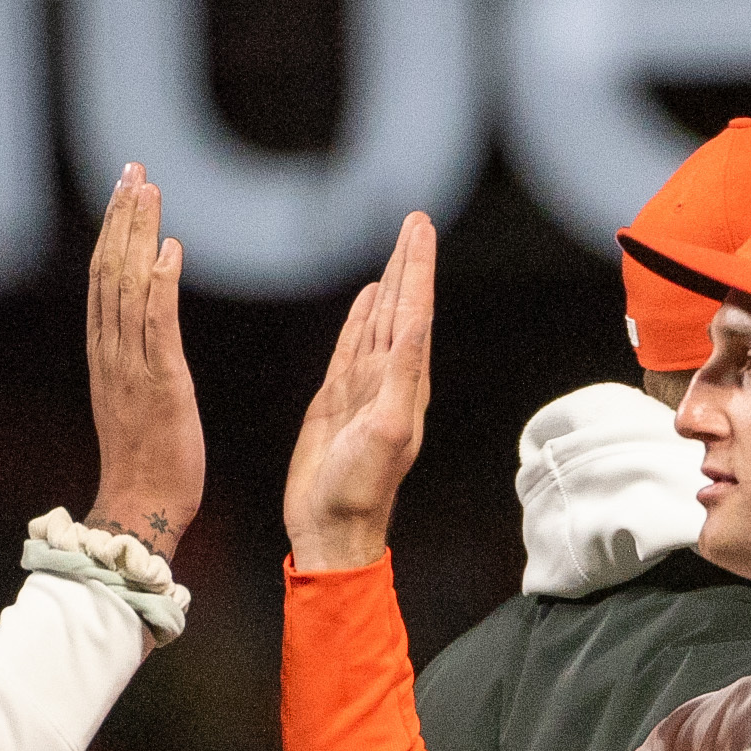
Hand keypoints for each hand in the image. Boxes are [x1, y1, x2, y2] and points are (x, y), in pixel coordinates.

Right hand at [85, 163, 203, 562]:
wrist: (141, 508)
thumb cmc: (147, 461)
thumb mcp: (136, 397)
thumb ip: (136, 354)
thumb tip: (146, 317)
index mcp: (105, 354)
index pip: (104, 278)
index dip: (112, 229)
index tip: (124, 187)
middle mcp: (112, 353)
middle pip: (110, 271)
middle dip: (121, 217)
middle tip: (134, 170)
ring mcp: (133, 368)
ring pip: (128, 289)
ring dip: (138, 236)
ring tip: (148, 191)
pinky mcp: (162, 386)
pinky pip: (157, 328)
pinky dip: (160, 286)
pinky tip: (169, 251)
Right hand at [283, 212, 435, 570]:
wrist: (331, 529)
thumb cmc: (358, 491)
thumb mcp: (386, 432)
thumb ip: (399, 378)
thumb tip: (414, 324)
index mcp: (405, 383)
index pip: (414, 311)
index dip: (417, 267)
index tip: (419, 227)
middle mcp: (389, 379)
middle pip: (402, 306)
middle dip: (408, 263)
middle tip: (414, 221)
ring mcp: (363, 387)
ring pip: (380, 320)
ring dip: (390, 283)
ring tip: (397, 249)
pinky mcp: (337, 399)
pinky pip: (353, 345)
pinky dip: (362, 317)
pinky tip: (369, 298)